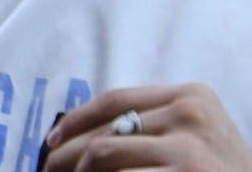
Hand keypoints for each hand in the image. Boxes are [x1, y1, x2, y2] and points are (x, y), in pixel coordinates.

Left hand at [45, 84, 251, 170]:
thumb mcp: (200, 139)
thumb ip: (155, 129)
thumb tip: (82, 138)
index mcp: (193, 96)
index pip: (115, 100)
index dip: (74, 121)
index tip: (51, 141)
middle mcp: (190, 114)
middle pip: (104, 131)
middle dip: (67, 156)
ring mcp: (189, 149)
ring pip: (103, 156)